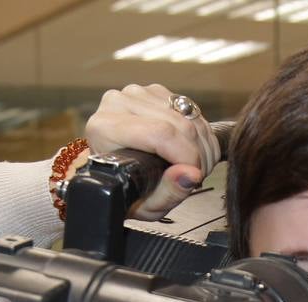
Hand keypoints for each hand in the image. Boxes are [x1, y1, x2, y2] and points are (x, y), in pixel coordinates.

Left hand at [86, 83, 221, 220]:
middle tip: (198, 174)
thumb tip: (191, 174)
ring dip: (203, 144)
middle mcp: (118, 103)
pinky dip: (201, 133)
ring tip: (197, 165)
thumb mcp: (145, 204)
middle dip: (199, 153)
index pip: (160, 133)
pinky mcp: (154, 91)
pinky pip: (190, 108)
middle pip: (178, 123)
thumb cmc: (127, 188)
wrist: (116, 171)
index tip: (196, 174)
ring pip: (188, 115)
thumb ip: (168, 193)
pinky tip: (194, 150)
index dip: (187, 155)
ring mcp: (137, 93)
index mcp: (105, 128)